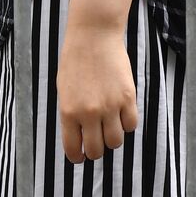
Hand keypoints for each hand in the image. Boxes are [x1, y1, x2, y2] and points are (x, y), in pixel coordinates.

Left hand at [55, 22, 137, 162]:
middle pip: (97, 149)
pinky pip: (132, 124)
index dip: (77, 157)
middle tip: (96, 146)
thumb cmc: (75, 64)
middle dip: (96, 151)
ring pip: (116, 141)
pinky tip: (122, 118)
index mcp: (68, 113)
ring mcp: (110, 106)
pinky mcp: (128, 97)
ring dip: (113, 140)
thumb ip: (71, 116)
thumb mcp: (64, 93)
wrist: (93, 39)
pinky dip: (127, 125)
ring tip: (110, 131)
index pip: (73, 149)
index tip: (80, 158)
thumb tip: (79, 138)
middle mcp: (89, 114)